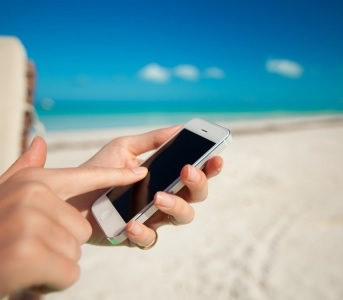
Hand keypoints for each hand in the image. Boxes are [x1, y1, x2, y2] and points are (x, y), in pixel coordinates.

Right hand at [0, 137, 147, 295]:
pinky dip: (51, 281)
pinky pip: (68, 272)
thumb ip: (26, 166)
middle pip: (82, 226)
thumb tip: (39, 140)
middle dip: (62, 242)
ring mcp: (32, 223)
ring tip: (25, 257)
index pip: (87, 176)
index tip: (139, 171)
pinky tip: (27, 275)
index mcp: (35, 181)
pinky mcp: (30, 255)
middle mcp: (34, 196)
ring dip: (54, 261)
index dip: (115, 175)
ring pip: (75, 249)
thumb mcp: (6, 190)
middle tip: (31, 244)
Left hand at [69, 125, 223, 246]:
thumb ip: (152, 140)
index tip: (215, 157)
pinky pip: (150, 240)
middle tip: (186, 171)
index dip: (210, 167)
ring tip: (157, 197)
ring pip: (182, 218)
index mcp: (166, 177)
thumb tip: (179, 128)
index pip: (196, 173)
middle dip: (197, 184)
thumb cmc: (100, 169)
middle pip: (197, 196)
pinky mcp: (135, 235)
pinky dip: (143, 232)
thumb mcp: (125, 148)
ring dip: (176, 206)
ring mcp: (153, 217)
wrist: (72, 194)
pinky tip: (131, 222)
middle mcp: (164, 197)